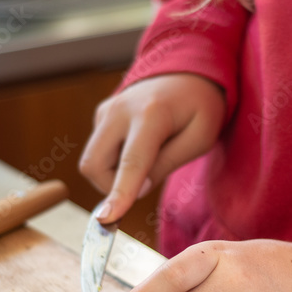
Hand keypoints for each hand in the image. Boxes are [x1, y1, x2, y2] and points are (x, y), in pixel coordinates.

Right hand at [79, 73, 225, 222]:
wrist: (187, 71)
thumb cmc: (199, 107)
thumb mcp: (200, 138)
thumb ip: (167, 164)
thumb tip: (134, 190)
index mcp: (152, 114)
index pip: (132, 162)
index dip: (119, 193)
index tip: (106, 219)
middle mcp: (120, 110)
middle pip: (94, 165)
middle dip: (112, 188)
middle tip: (146, 182)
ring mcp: (106, 110)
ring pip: (92, 160)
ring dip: (114, 174)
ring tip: (148, 158)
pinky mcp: (100, 114)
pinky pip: (98, 150)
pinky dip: (115, 160)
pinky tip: (139, 144)